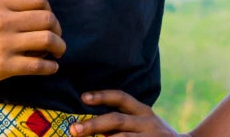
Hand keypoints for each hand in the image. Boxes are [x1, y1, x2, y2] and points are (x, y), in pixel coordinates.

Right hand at [0, 0, 65, 87]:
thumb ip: (10, 7)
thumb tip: (42, 12)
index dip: (50, 10)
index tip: (49, 21)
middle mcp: (2, 21)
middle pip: (47, 19)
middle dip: (58, 30)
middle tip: (57, 38)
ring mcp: (3, 44)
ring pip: (47, 40)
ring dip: (59, 47)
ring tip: (58, 52)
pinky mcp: (3, 66)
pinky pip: (38, 65)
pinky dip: (50, 67)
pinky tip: (51, 67)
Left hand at [71, 90, 186, 136]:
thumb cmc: (155, 135)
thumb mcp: (144, 122)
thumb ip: (122, 121)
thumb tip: (90, 125)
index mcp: (143, 111)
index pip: (121, 97)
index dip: (102, 96)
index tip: (83, 97)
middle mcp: (147, 122)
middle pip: (116, 120)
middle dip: (93, 125)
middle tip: (74, 130)